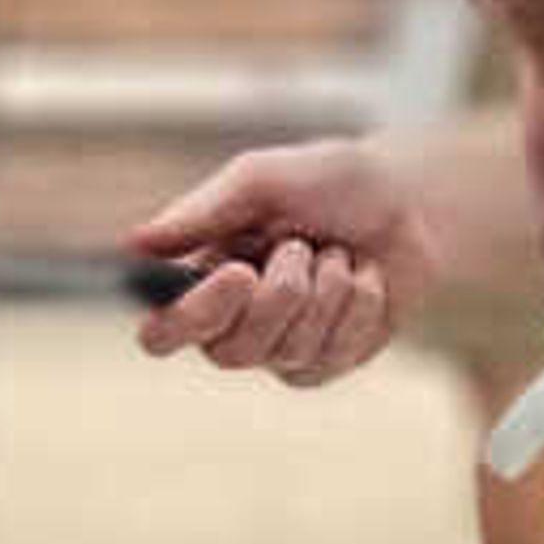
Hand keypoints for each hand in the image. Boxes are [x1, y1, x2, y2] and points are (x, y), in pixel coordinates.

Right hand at [128, 137, 438, 386]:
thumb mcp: (263, 180)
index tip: (239, 273)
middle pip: (230, 352)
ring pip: (289, 351)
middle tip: (302, 244)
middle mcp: (234, 324)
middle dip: (280, 295)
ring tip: (335, 252)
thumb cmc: (328, 183)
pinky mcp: (329, 363)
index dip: (188, 318)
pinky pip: (337, 351)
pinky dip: (361, 302)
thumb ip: (201, 213)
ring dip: (326, 289)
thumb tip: (133, 243)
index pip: (162, 332)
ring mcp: (283, 351)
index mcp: (202, 279)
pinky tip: (365, 276)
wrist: (410, 199)